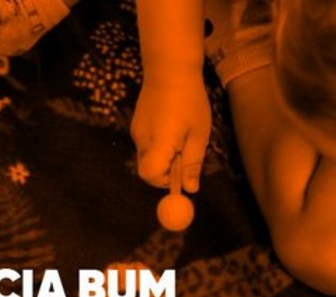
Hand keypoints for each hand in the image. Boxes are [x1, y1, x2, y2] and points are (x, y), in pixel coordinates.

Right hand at [131, 74, 210, 192]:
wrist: (169, 67)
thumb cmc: (189, 99)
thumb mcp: (199, 133)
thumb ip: (192, 163)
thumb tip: (190, 189)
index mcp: (158, 142)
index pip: (150, 175)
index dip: (164, 181)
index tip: (180, 172)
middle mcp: (142, 139)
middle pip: (146, 170)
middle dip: (165, 171)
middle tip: (184, 155)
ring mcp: (136, 132)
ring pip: (147, 158)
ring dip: (163, 157)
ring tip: (180, 134)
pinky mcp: (136, 125)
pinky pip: (146, 145)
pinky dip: (158, 145)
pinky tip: (171, 126)